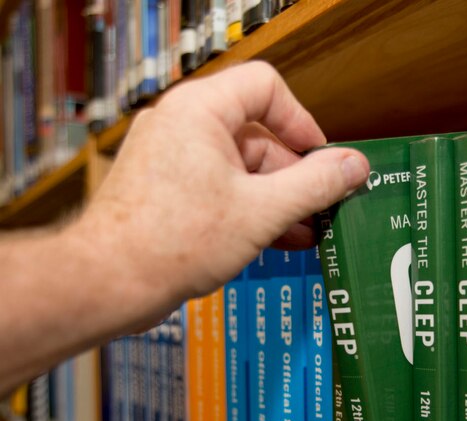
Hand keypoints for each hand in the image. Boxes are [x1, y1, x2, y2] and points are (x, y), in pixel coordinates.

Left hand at [75, 60, 368, 314]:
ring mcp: (171, 157)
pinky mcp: (166, 188)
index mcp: (201, 111)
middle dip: (295, 174)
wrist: (108, 282)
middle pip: (258, 133)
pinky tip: (278, 239)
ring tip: (307, 232)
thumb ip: (315, 185)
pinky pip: (221, 186)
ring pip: (242, 166)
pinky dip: (250, 207)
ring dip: (278, 197)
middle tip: (323, 206)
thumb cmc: (172, 242)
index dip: (302, 122)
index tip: (323, 161)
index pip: (266, 88)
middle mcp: (182, 124)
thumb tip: (356, 166)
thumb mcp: (263, 212)